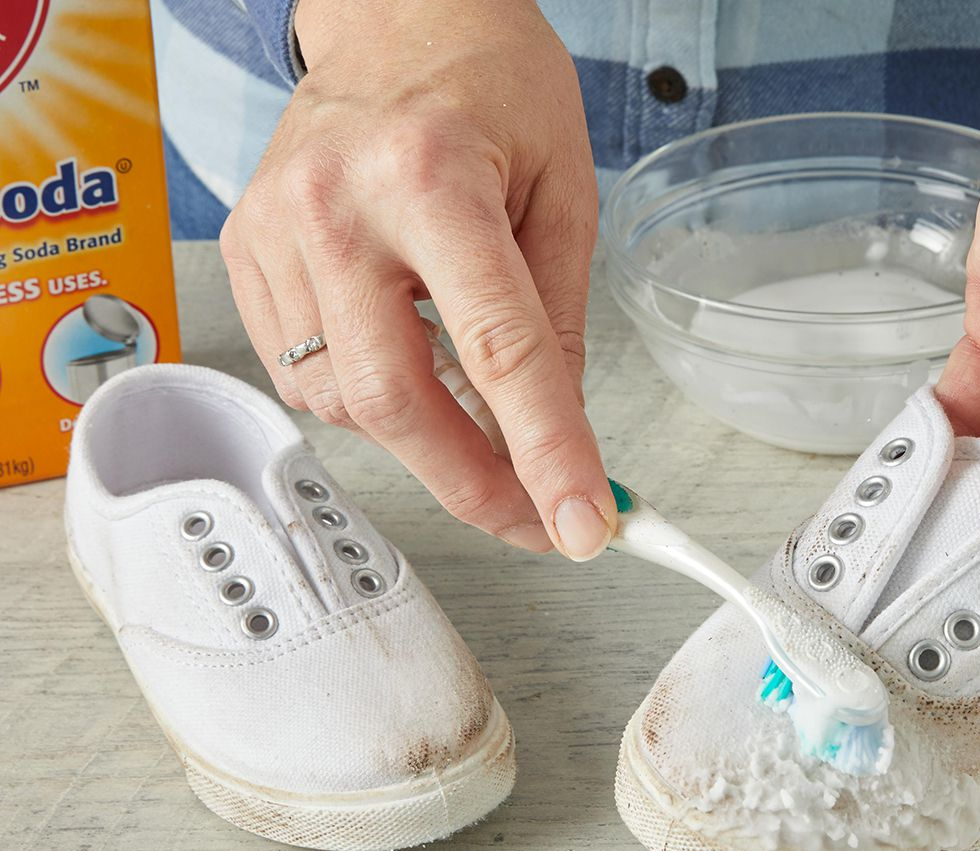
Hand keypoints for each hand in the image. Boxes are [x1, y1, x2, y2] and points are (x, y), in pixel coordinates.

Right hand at [219, 0, 614, 558]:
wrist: (395, 15)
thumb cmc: (489, 82)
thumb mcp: (563, 189)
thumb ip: (558, 320)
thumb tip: (556, 433)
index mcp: (434, 175)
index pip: (498, 348)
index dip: (547, 453)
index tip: (582, 523)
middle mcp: (337, 204)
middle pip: (394, 399)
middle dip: (472, 483)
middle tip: (531, 516)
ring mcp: (276, 230)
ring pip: (345, 402)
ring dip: (423, 435)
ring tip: (473, 407)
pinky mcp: (247, 252)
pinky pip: (304, 377)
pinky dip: (368, 400)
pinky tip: (406, 362)